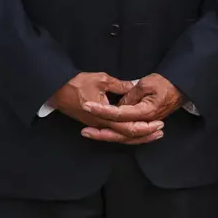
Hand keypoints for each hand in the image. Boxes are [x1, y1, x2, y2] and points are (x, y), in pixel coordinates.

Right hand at [48, 72, 164, 144]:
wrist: (57, 91)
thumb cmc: (77, 84)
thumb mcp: (101, 80)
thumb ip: (120, 85)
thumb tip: (134, 86)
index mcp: (104, 116)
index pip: (128, 127)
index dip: (145, 127)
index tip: (158, 123)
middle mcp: (102, 124)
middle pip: (127, 136)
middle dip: (145, 134)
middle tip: (161, 130)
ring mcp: (98, 125)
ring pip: (121, 137)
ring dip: (138, 137)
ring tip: (154, 134)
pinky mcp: (96, 123)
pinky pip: (114, 133)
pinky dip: (127, 134)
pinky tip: (136, 132)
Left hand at [81, 73, 183, 142]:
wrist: (181, 88)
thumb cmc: (165, 83)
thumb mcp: (146, 83)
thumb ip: (130, 94)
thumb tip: (118, 104)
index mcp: (145, 111)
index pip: (119, 114)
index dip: (102, 110)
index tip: (87, 105)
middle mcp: (144, 122)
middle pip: (119, 132)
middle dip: (100, 132)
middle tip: (83, 131)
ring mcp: (145, 125)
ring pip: (123, 137)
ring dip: (106, 136)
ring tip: (89, 134)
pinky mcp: (144, 125)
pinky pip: (128, 135)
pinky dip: (116, 136)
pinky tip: (105, 134)